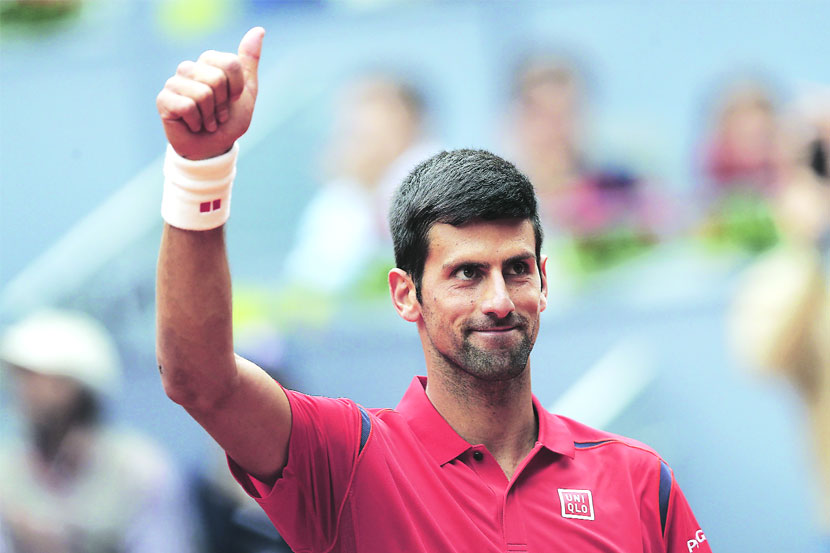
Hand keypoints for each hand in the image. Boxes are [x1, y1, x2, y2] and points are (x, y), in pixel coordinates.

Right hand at [156, 27, 264, 159]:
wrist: (213, 148)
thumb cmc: (228, 120)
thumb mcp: (247, 92)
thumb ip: (249, 62)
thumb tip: (259, 30)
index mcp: (209, 62)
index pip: (230, 64)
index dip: (237, 88)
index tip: (233, 100)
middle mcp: (190, 68)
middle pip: (217, 79)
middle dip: (223, 105)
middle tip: (218, 115)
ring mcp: (175, 83)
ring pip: (203, 93)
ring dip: (210, 116)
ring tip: (207, 121)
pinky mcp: (164, 99)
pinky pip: (187, 106)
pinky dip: (197, 122)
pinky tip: (193, 125)